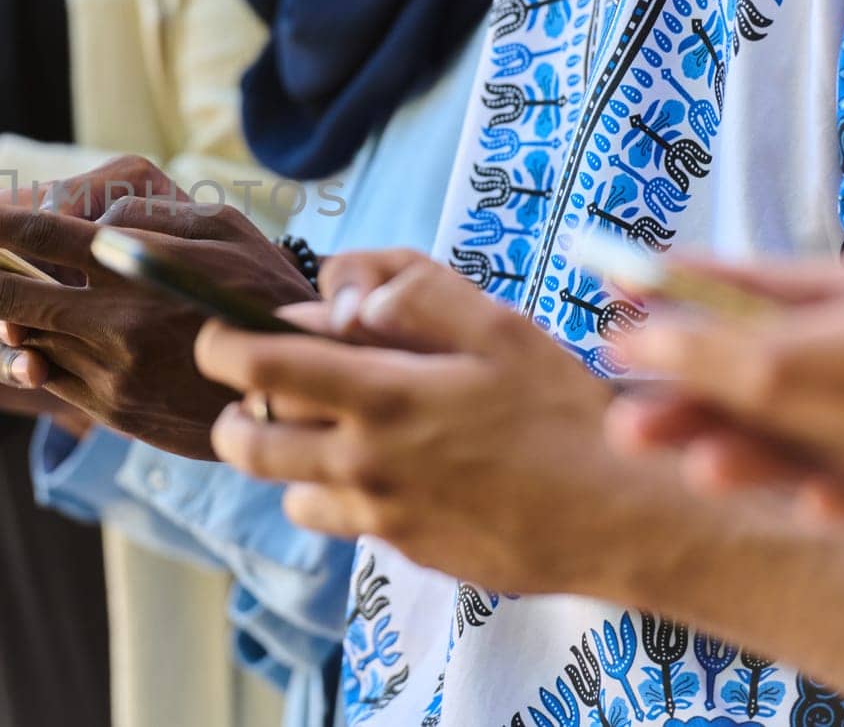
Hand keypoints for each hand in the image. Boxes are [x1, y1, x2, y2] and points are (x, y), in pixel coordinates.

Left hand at [0, 176, 316, 459]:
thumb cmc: (258, 287)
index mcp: (136, 265)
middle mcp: (113, 320)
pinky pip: (36, 378)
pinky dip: (16, 351)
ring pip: (7, 341)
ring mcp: (106, 372)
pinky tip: (25, 330)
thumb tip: (77, 218)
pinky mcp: (107, 410)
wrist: (299, 388)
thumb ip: (143, 211)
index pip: (30, 232)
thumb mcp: (217, 225)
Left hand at [199, 249, 648, 595]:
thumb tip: (343, 299)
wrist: (622, 516)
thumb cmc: (564, 410)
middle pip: (245, 441)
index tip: (224, 334)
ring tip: (330, 428)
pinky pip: (339, 519)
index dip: (220, 344)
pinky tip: (387, 469)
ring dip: (288, 455)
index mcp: (379, 395)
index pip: (255, 367)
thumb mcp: (498, 326)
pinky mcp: (403, 550)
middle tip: (269, 386)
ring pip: (283, 489)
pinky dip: (337, 493)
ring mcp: (379, 515)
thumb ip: (412, 294)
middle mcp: (363, 462)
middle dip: (237, 408)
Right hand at [607, 253, 843, 520]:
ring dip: (751, 459)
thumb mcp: (807, 360)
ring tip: (705, 473)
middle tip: (629, 427)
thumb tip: (635, 337)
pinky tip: (817, 503)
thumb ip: (721, 353)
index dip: (683, 287)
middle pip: (765, 375)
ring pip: (808, 439)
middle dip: (694, 403)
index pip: (758, 287)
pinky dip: (837, 500)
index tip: (615, 290)